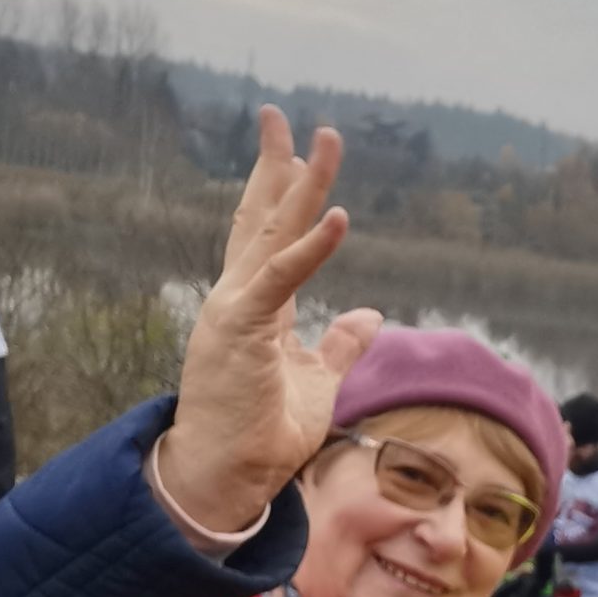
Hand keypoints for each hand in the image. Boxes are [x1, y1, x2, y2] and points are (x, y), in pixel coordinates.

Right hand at [155, 108, 379, 531]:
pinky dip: (312, 247)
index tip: (297, 150)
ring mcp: (234, 309)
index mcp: (254, 306)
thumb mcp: (318, 382)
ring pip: (272, 232)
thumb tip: (370, 317)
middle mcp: (238, 297)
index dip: (281, 190)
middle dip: (282, 166)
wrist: (227, 478)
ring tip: (325, 141)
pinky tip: (339, 216)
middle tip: (293, 118)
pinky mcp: (240, 330)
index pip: (267, 236)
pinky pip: (282, 278)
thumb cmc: (263, 435)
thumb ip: (340, 346)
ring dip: (302, 186)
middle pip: (262, 217)